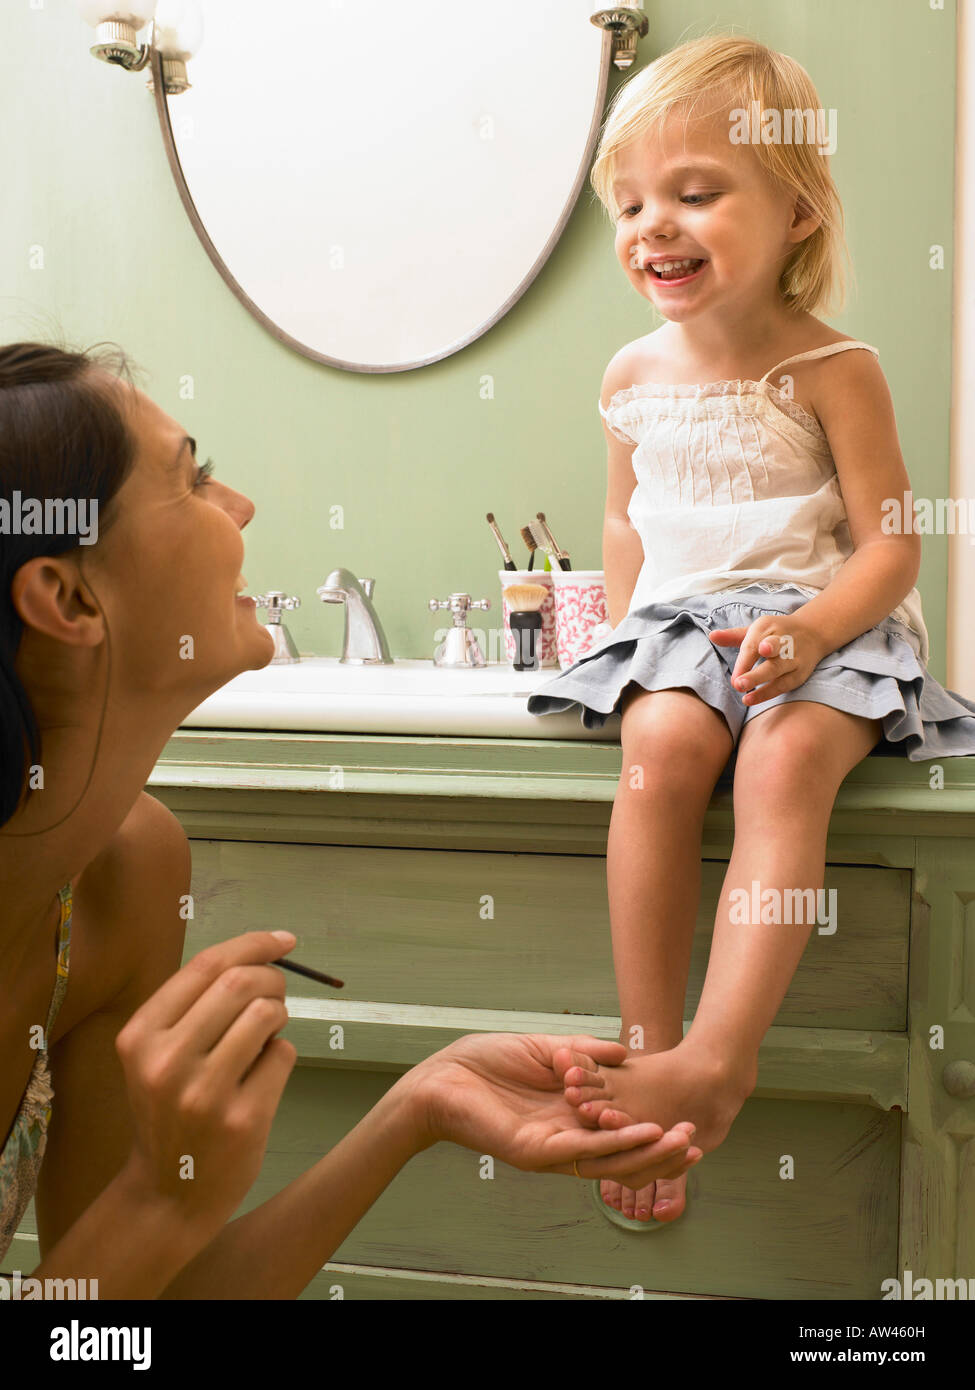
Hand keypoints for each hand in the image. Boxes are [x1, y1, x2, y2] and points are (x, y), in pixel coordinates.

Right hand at [114, 931, 297, 1242]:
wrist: (168, 1194)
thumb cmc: (171, 1110)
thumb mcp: (157, 1055)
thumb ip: (196, 1005)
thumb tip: (264, 953)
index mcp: (140, 1036)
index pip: (207, 965)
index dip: (253, 944)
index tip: (283, 940)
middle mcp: (166, 1063)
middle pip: (242, 983)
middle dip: (273, 979)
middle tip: (278, 993)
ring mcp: (204, 1094)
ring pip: (267, 1015)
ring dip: (279, 1015)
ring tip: (268, 1033)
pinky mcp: (242, 1119)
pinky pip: (283, 1055)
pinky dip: (282, 1054)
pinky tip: (263, 1075)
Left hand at [408, 1033, 702, 1180]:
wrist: (442, 1076)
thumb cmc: (485, 1064)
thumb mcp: (546, 1051)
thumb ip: (584, 1054)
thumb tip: (623, 1053)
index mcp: (567, 1119)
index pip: (619, 1133)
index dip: (652, 1131)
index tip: (687, 1122)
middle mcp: (564, 1140)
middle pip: (622, 1156)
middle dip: (661, 1151)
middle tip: (697, 1141)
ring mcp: (550, 1151)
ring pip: (609, 1160)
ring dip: (647, 1152)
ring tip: (682, 1141)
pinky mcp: (534, 1153)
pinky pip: (583, 1152)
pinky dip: (615, 1145)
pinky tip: (643, 1135)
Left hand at [709, 614, 827, 705]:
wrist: (813, 632)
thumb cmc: (776, 633)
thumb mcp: (756, 630)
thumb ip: (733, 636)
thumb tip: (712, 636)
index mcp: (767, 627)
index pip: (753, 645)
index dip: (743, 663)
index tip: (733, 678)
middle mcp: (782, 641)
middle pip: (769, 656)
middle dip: (755, 669)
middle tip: (739, 684)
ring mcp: (793, 657)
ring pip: (778, 669)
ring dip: (761, 681)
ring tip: (745, 694)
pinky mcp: (800, 672)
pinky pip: (784, 683)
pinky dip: (768, 692)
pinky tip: (752, 699)